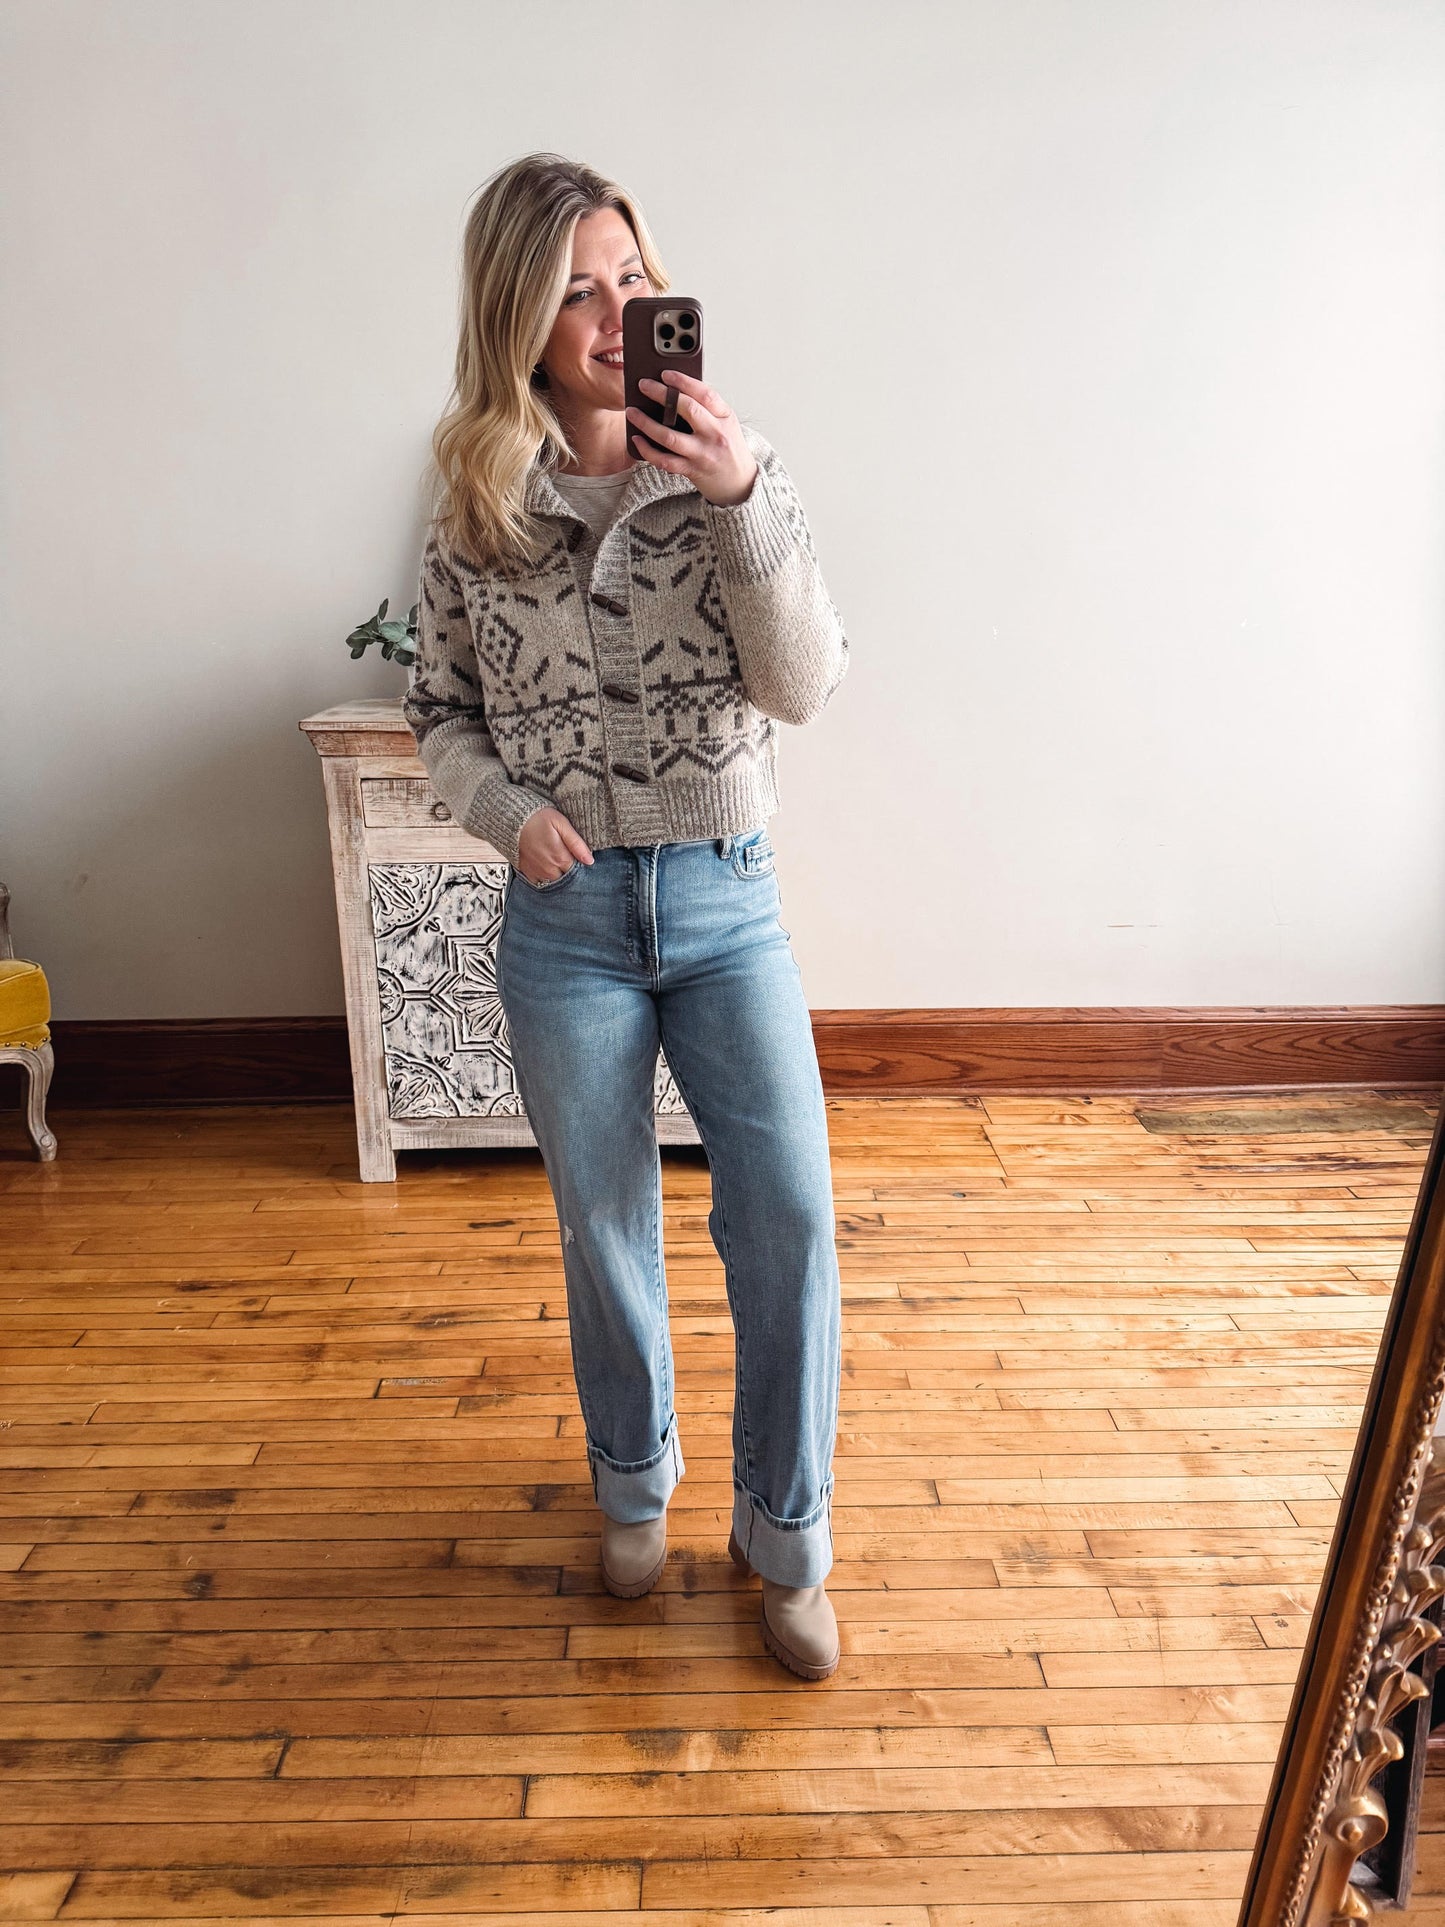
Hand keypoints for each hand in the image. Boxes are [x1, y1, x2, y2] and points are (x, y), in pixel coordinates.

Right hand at [518, 807, 592, 885]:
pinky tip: (545, 864)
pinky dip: (544, 876)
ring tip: (555, 858)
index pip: (577, 870)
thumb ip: (576, 844)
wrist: (512, 818)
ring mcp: (537, 872)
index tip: (578, 856)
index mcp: (560, 858)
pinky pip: (539, 882)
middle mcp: (548, 869)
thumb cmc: (537, 818)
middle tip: (566, 855)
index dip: (580, 863)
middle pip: (566, 878)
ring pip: (554, 881)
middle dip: (569, 870)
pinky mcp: (527, 872)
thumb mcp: (561, 824)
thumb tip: (590, 860)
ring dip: (557, 874)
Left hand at [626, 372, 758, 506]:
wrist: (739, 483)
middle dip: (662, 394)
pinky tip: (637, 440)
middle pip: (687, 409)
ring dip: (646, 423)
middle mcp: (715, 434)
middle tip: (643, 385)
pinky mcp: (692, 470)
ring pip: (670, 437)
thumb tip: (674, 389)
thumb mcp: (726, 423)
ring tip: (632, 412)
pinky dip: (648, 450)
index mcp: (725, 417)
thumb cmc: (729, 448)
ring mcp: (703, 454)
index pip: (705, 394)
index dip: (684, 381)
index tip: (666, 374)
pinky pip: (665, 460)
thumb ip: (707, 408)